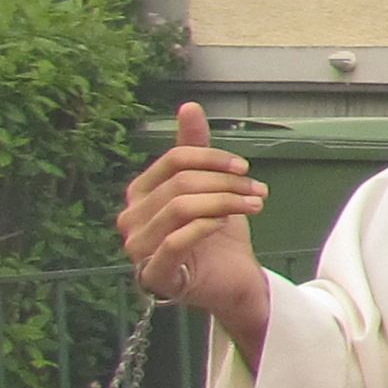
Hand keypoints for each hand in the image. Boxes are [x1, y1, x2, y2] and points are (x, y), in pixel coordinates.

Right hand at [118, 102, 271, 361]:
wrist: (232, 281)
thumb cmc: (216, 235)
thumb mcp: (210, 186)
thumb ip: (195, 150)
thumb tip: (189, 106)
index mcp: (139, 193)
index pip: (173, 161)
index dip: (212, 158)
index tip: (245, 168)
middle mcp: (130, 219)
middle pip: (180, 184)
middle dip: (225, 184)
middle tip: (257, 191)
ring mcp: (137, 250)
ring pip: (179, 208)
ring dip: (224, 202)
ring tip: (254, 206)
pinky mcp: (153, 275)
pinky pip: (173, 242)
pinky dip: (204, 228)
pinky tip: (225, 225)